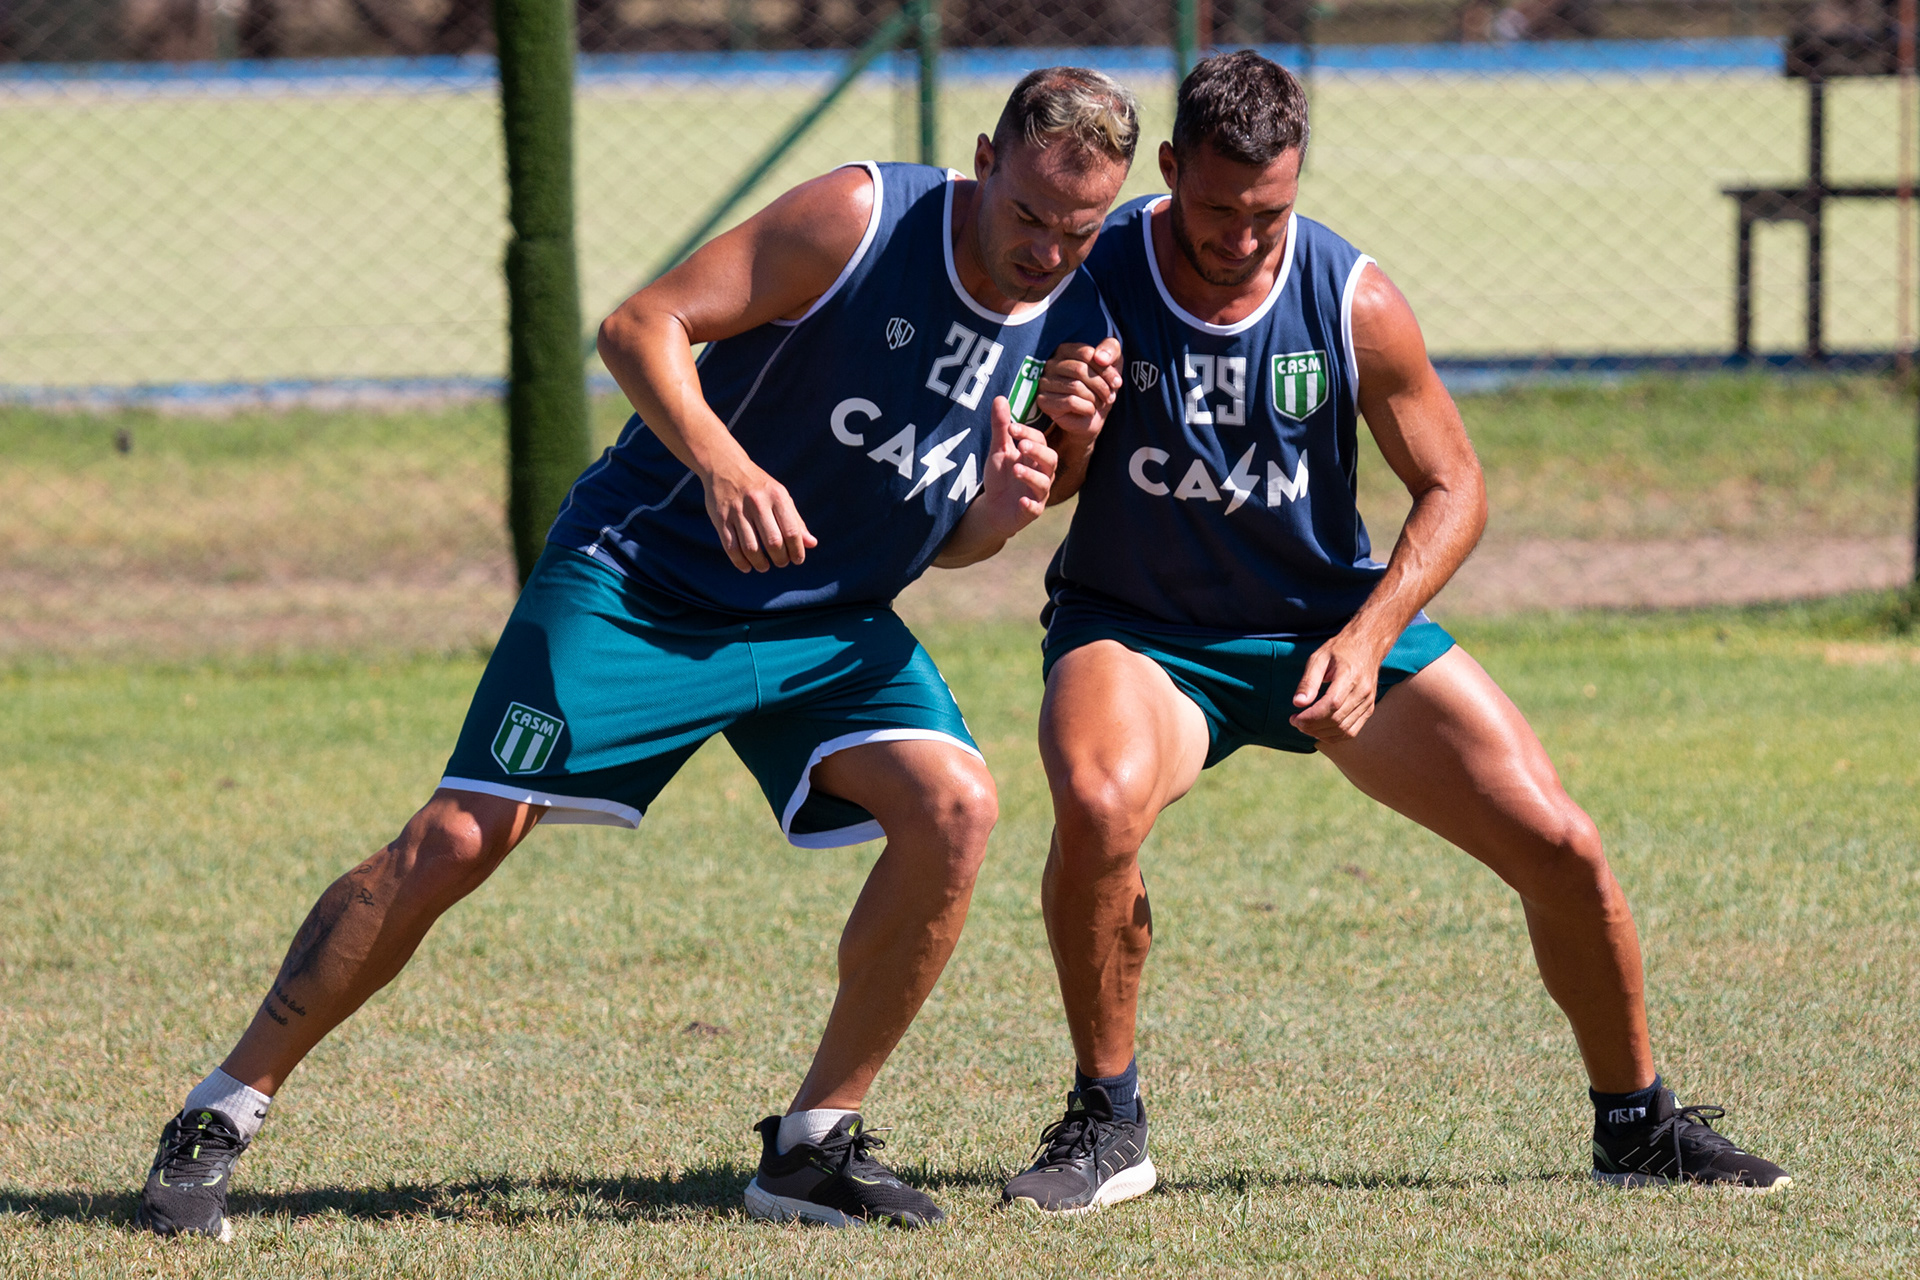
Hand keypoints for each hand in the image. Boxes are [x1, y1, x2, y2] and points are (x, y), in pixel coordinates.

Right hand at [701, 455, 816, 572]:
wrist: (724, 466)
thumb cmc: (759, 486)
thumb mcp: (781, 497)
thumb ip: (796, 521)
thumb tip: (812, 544)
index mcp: (777, 496)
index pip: (791, 531)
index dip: (797, 551)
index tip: (797, 560)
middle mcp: (757, 502)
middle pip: (773, 542)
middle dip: (780, 559)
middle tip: (781, 563)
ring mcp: (737, 511)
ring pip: (751, 548)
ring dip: (760, 563)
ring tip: (764, 566)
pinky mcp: (720, 518)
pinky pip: (731, 547)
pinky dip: (740, 562)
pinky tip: (747, 566)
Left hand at [968, 396, 1057, 542]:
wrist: (994, 508)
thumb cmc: (1001, 477)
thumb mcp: (998, 450)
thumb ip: (1000, 427)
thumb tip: (1000, 398)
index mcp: (1034, 456)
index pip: (1039, 440)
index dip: (1028, 433)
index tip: (1011, 427)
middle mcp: (1041, 473)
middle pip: (1050, 460)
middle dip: (1038, 452)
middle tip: (1022, 446)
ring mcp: (1037, 493)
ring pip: (1044, 483)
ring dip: (1031, 475)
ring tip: (1016, 469)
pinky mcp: (1032, 511)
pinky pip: (1035, 508)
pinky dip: (1030, 505)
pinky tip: (1021, 501)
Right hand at [1037, 336, 1121, 443]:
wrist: (1091, 416)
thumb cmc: (1100, 386)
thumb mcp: (1113, 362)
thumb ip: (1111, 349)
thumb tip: (1101, 357)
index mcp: (1065, 350)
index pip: (1086, 353)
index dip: (1106, 370)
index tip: (1117, 383)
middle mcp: (1051, 364)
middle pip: (1080, 370)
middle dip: (1101, 385)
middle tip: (1110, 396)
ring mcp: (1045, 383)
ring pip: (1076, 386)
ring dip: (1095, 398)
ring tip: (1100, 403)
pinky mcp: (1044, 401)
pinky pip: (1070, 402)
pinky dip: (1087, 408)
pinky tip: (1090, 411)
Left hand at [1288, 629, 1391, 742]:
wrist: (1367, 646)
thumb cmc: (1340, 650)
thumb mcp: (1319, 658)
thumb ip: (1308, 681)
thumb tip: (1298, 703)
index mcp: (1350, 675)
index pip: (1332, 704)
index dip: (1311, 717)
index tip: (1294, 718)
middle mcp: (1363, 692)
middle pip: (1337, 720)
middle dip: (1312, 726)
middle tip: (1295, 722)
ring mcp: (1368, 702)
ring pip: (1344, 730)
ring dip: (1321, 733)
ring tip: (1305, 726)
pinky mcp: (1369, 710)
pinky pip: (1351, 732)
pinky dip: (1333, 736)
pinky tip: (1319, 730)